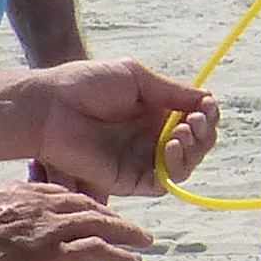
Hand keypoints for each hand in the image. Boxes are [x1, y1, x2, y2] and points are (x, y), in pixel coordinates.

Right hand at [0, 179, 156, 260]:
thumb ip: (7, 223)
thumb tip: (17, 239)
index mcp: (19, 193)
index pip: (61, 192)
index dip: (82, 203)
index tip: (94, 212)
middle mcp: (40, 204)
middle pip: (87, 204)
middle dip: (111, 215)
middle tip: (129, 225)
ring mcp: (51, 229)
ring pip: (101, 223)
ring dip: (126, 232)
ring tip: (142, 240)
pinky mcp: (57, 255)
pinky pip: (100, 251)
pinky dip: (120, 255)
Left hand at [27, 60, 219, 196]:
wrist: (51, 107)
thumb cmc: (87, 84)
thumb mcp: (136, 77)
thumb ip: (172, 91)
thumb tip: (208, 100)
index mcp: (154, 112)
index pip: (194, 120)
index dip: (206, 116)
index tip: (206, 107)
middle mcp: (151, 138)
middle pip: (196, 145)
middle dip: (203, 133)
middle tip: (194, 121)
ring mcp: (142, 160)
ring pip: (185, 165)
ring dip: (194, 150)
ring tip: (181, 133)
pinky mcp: (131, 180)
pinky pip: (165, 182)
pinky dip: (176, 167)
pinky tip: (170, 147)